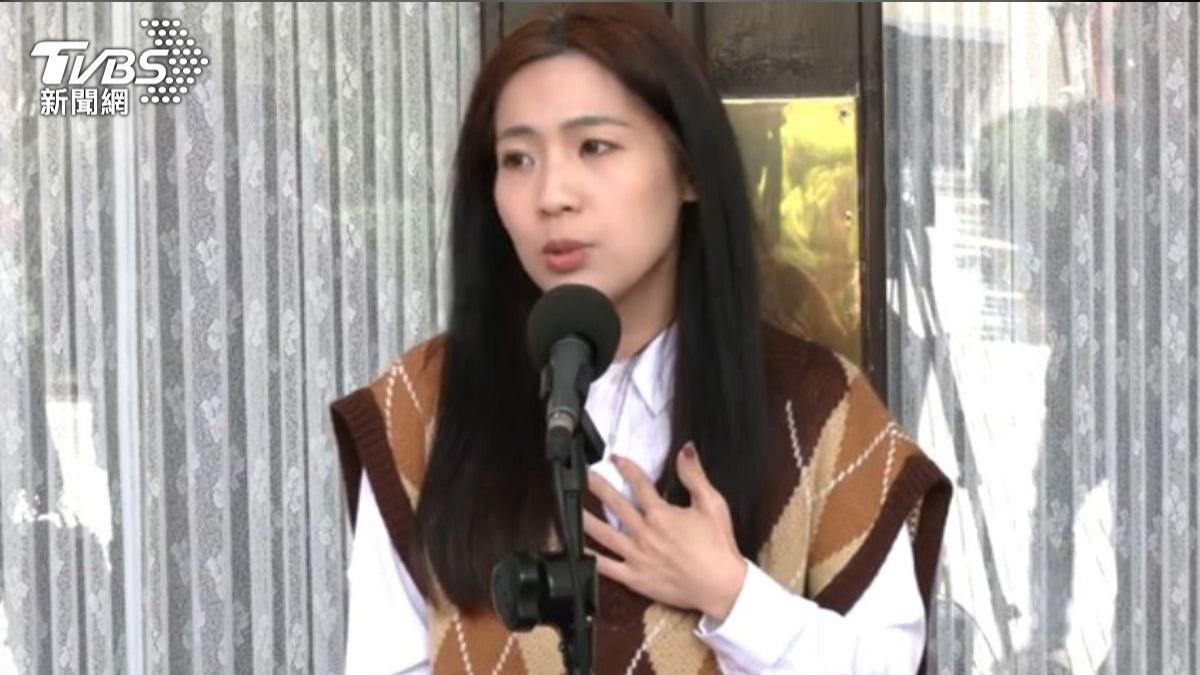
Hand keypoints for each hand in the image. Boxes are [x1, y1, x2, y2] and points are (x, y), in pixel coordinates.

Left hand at [583, 442, 747, 620]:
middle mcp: (644, 533)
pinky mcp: (635, 578)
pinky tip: (578, 551)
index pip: (639, 484)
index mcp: (661, 514)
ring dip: (586, 519)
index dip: (626, 468)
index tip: (615, 458)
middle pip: (615, 505)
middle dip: (598, 487)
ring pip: (604, 534)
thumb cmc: (718, 546)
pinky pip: (607, 568)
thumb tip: (685, 450)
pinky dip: (591, 559)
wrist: (721, 586)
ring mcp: (637, 556)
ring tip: (571, 508)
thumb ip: (695, 476)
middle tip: (584, 476)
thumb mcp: (712, 504)